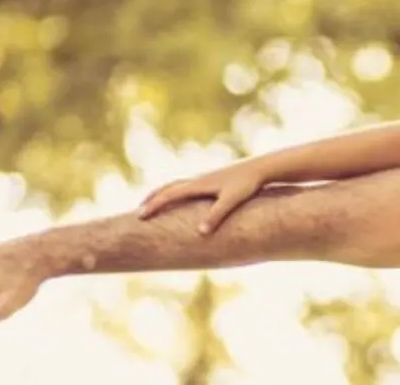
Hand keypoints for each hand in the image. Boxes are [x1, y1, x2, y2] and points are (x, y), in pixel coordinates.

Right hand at [137, 164, 269, 233]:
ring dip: (162, 194)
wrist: (261, 167)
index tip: (140, 216)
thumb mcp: (231, 201)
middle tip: (139, 212)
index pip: (169, 195)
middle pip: (168, 188)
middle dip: (152, 200)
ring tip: (153, 204)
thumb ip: (216, 215)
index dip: (154, 205)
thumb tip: (200, 233)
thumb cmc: (247, 184)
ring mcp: (203, 178)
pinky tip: (178, 199)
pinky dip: (175, 192)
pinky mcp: (211, 179)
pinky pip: (186, 186)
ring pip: (176, 185)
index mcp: (198, 184)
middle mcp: (197, 179)